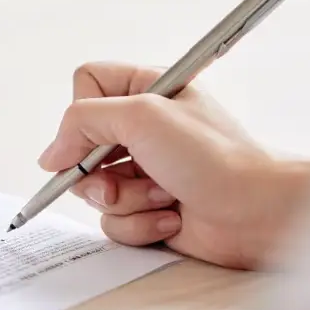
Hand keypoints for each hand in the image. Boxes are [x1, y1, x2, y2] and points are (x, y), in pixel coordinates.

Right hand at [39, 62, 309, 268]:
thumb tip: (51, 154)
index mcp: (146, 90)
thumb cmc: (214, 157)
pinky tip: (171, 218)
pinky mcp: (149, 208)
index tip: (91, 139)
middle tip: (123, 177)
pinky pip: (114, 221)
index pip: (85, 85)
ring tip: (162, 197)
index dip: (81, 114)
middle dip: (99, 171)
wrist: (257, 212)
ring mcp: (145, 170)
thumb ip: (84, 121)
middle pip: (81, 145)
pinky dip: (140, 224)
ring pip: (95, 190)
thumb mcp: (141, 117)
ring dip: (126, 199)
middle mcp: (143, 129)